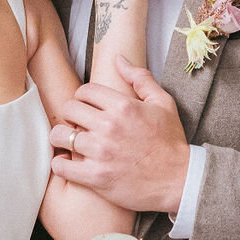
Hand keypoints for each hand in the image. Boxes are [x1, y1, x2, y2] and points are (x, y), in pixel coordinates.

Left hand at [50, 55, 190, 214]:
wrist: (180, 180)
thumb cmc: (171, 142)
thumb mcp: (163, 103)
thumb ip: (140, 78)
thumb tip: (119, 59)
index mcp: (123, 107)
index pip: (85, 91)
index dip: (83, 97)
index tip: (86, 106)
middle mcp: (109, 127)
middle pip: (69, 109)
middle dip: (70, 114)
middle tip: (76, 123)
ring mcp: (101, 152)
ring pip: (60, 136)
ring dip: (61, 138)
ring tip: (69, 142)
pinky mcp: (96, 177)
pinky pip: (61, 166)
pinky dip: (60, 164)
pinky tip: (67, 163)